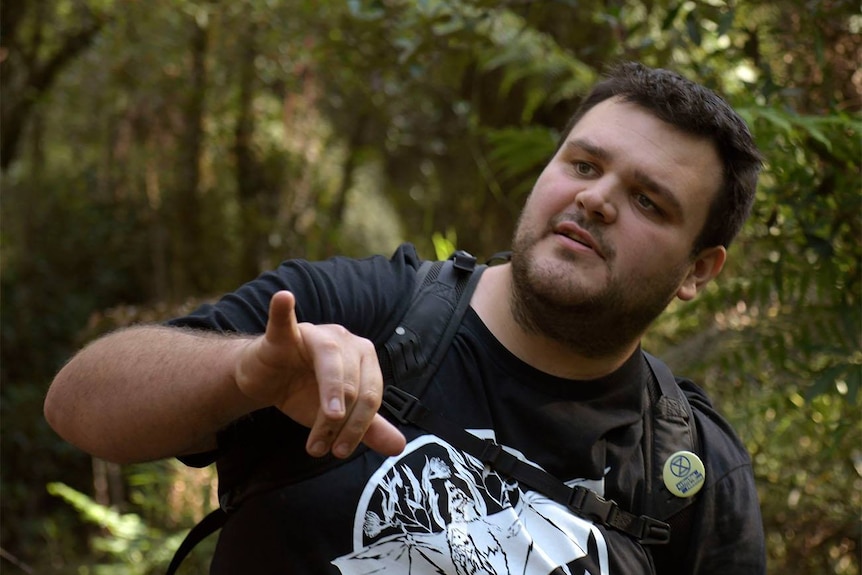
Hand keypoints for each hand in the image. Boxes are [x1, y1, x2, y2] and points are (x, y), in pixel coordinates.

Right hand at [234, 291, 405, 458]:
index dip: (359, 427)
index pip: (371, 395)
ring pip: (330, 365)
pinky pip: (285, 321)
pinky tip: (284, 299)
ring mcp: (315, 334)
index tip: (340, 451)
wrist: (267, 381)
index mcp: (363, 357)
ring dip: (327, 400)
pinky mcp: (284, 334)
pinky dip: (283, 310)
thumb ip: (369, 428)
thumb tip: (400, 447)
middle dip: (338, 424)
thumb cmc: (304, 392)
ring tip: (319, 430)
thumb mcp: (339, 415)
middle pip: (353, 385)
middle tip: (321, 449)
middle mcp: (344, 340)